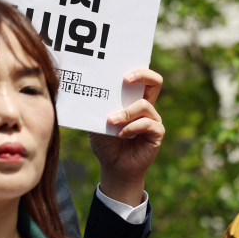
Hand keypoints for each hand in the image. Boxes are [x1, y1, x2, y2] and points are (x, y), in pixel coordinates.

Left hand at [90, 69, 164, 206]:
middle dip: (142, 75)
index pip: (143, 78)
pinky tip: (121, 135)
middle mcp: (147, 108)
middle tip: (126, 79)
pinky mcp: (157, 134)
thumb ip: (95, 107)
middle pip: (156, 81)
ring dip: (125, 113)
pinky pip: (147, 124)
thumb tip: (81, 91)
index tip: (122, 74)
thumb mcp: (96, 121)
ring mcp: (153, 120)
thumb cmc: (105, 143)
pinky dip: (132, 128)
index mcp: (133, 101)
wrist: (113, 166)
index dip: (138, 71)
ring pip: (144, 105)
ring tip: (111, 122)